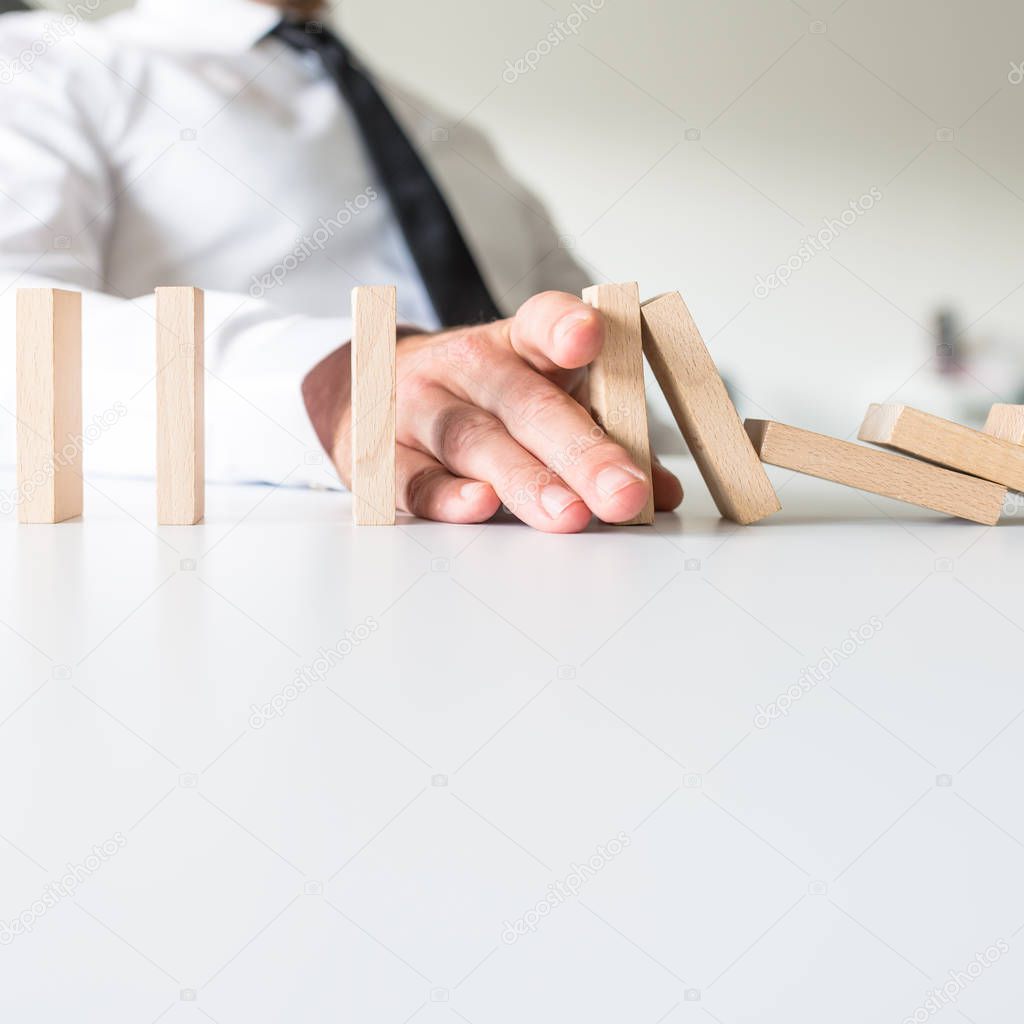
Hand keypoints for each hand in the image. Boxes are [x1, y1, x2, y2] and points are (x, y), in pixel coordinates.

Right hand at [303, 291, 682, 532]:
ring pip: (474, 441)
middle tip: (623, 492)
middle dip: (580, 450)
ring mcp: (420, 406)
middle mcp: (467, 366)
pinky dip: (447, 495)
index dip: (563, 327)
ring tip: (570, 515)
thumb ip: (603, 438)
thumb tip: (660, 493)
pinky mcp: (383, 452)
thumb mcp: (545, 397)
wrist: (384, 390)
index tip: (589, 336)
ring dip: (525, 480)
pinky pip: (414, 476)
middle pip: (524, 403)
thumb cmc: (487, 398)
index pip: (540, 322)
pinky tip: (480, 507)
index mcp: (516, 343)